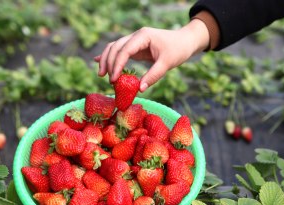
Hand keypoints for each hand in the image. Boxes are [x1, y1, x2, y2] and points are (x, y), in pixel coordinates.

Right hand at [95, 19, 209, 91]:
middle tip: (108, 80)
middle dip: (108, 63)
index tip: (114, 79)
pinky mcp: (135, 46)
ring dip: (106, 60)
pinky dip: (109, 56)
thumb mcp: (167, 64)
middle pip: (115, 47)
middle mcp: (136, 36)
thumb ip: (153, 76)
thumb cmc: (178, 50)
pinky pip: (119, 50)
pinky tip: (98, 62)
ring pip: (114, 47)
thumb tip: (140, 89)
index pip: (124, 50)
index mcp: (143, 36)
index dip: (117, 65)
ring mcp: (134, 40)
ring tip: (101, 74)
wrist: (185, 41)